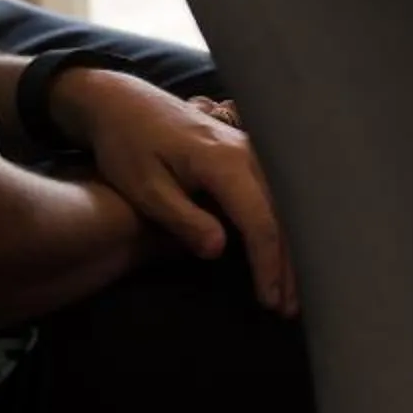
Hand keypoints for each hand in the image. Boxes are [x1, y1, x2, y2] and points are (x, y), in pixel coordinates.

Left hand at [54, 69, 295, 315]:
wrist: (123, 104)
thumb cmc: (127, 146)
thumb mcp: (144, 187)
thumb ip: (181, 218)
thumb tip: (219, 251)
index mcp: (225, 162)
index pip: (260, 221)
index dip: (267, 264)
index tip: (269, 301)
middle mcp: (249, 153)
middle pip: (282, 216)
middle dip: (288, 265)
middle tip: (289, 308)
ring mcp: (251, 151)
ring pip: (284, 206)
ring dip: (289, 249)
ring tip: (290, 288)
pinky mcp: (247, 154)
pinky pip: (275, 195)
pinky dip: (281, 227)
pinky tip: (282, 251)